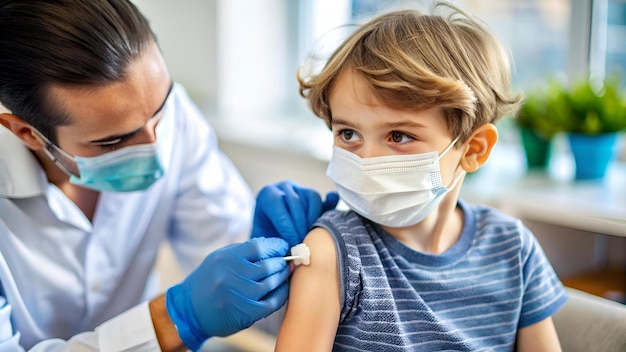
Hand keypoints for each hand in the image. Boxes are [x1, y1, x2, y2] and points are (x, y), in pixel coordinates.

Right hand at [165, 237, 289, 350]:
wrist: (189, 310)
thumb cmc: (207, 281)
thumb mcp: (219, 258)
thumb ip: (243, 251)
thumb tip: (271, 246)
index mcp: (225, 258)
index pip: (259, 247)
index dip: (275, 246)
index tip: (282, 247)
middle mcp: (231, 276)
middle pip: (268, 265)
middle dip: (281, 262)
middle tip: (287, 261)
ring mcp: (239, 295)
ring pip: (271, 282)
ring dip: (283, 277)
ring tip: (286, 272)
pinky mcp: (245, 313)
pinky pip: (272, 302)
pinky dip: (281, 294)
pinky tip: (282, 288)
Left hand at [251, 181, 338, 246]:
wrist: (273, 229)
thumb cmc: (267, 236)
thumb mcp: (264, 239)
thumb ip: (271, 244)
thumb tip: (286, 255)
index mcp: (268, 194)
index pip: (277, 204)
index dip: (286, 226)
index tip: (292, 244)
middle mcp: (284, 187)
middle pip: (296, 202)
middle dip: (301, 226)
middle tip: (303, 245)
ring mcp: (301, 189)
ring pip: (312, 198)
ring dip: (314, 220)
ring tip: (311, 238)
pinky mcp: (315, 197)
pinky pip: (326, 200)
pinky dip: (331, 208)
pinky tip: (332, 218)